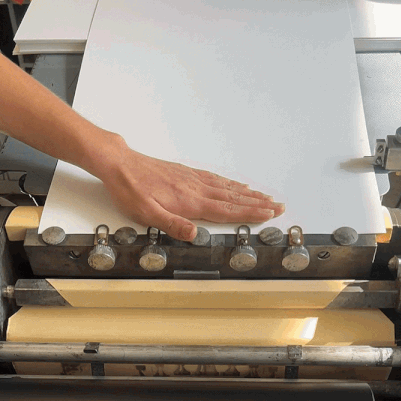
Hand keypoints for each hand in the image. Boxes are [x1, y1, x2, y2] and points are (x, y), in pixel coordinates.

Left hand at [92, 133, 284, 241]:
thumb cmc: (131, 190)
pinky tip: (237, 185)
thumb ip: (171, 224)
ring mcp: (192, 179)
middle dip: (258, 203)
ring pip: (227, 188)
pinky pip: (216, 179)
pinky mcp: (186, 174)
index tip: (269, 214)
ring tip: (266, 197)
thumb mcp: (146, 213)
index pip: (227, 209)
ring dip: (248, 193)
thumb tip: (194, 235)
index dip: (250, 212)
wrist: (120, 165)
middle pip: (233, 197)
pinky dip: (231, 184)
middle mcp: (195, 188)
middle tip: (279, 206)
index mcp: (189, 201)